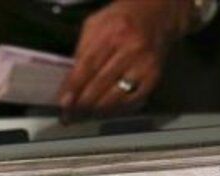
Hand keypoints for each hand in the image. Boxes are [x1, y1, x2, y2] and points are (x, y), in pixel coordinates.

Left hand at [57, 0, 192, 121]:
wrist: (157, 16)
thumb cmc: (123, 19)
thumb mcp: (96, 24)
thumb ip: (81, 50)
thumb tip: (69, 82)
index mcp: (113, 32)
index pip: (87, 65)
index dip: (73, 87)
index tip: (63, 103)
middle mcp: (131, 49)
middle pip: (100, 84)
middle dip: (81, 104)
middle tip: (69, 114)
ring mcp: (144, 65)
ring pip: (114, 98)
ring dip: (95, 111)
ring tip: (82, 115)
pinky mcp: (153, 78)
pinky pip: (130, 102)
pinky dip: (114, 110)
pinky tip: (103, 112)